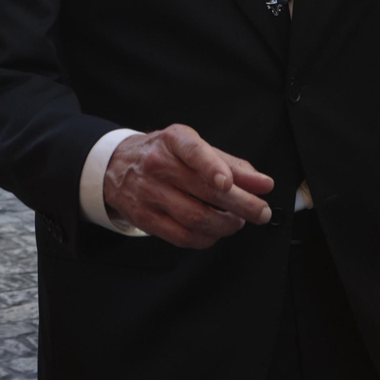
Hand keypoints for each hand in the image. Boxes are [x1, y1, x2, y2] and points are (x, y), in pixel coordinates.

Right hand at [103, 124, 274, 247]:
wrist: (117, 166)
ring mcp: (149, 193)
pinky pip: (181, 236)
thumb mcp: (195, 148)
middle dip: (240, 205)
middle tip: (261, 212)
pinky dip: (206, 239)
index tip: (228, 182)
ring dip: (225, 225)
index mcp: (174, 140)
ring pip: (194, 218)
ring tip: (237, 222)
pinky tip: (215, 232)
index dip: (212, 167)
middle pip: (203, 191)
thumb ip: (232, 165)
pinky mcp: (144, 218)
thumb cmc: (164, 155)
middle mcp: (158, 164)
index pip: (193, 151)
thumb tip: (263, 184)